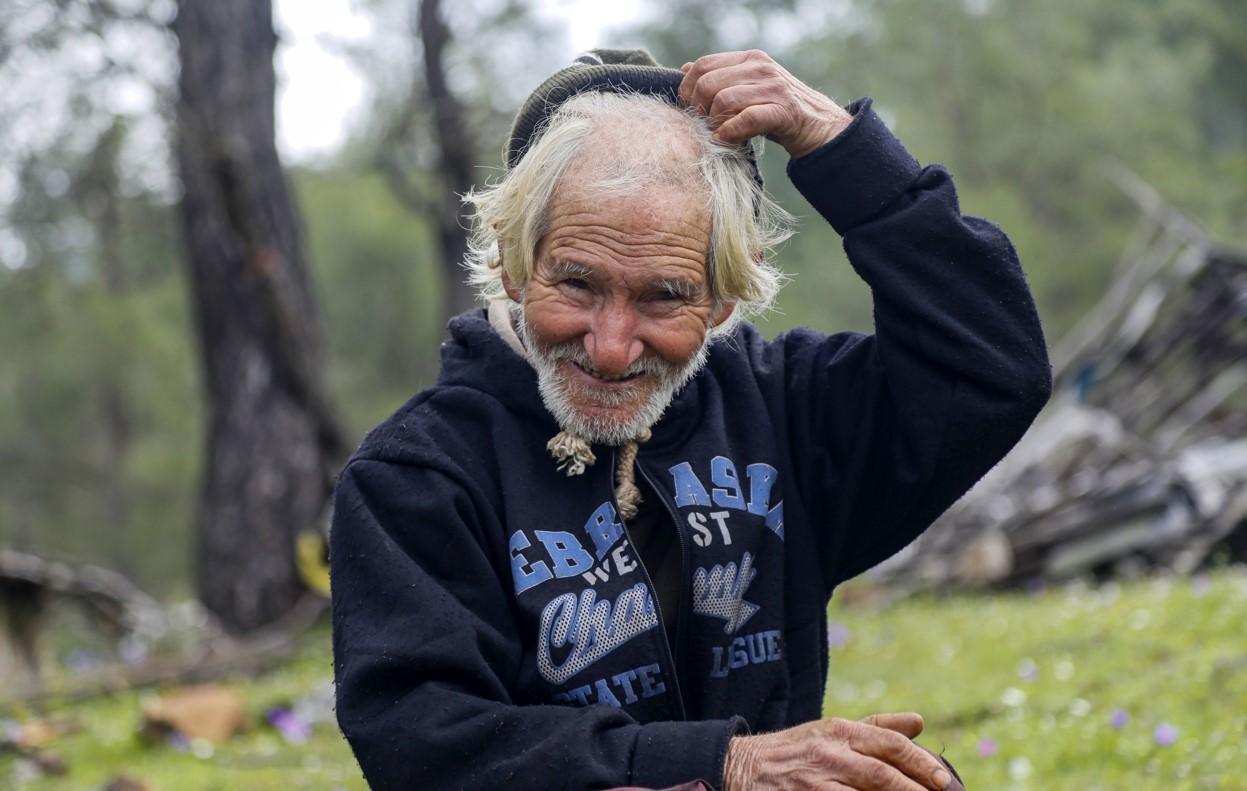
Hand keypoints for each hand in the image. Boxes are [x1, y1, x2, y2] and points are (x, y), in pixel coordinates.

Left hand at [678, 49, 852, 157]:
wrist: (819, 127)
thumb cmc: (777, 111)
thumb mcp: (748, 87)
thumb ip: (722, 78)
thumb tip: (686, 69)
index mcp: (750, 59)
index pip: (704, 65)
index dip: (689, 89)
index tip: (691, 109)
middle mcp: (761, 68)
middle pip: (709, 84)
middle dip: (699, 109)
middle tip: (704, 126)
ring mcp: (773, 88)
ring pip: (723, 100)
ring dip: (714, 123)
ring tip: (717, 134)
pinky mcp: (783, 110)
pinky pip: (746, 118)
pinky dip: (730, 132)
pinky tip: (727, 140)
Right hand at [722, 713, 953, 790]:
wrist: (740, 767)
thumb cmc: (794, 750)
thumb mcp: (831, 730)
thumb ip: (876, 727)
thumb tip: (919, 722)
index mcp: (839, 731)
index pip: (888, 743)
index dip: (919, 761)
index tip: (943, 779)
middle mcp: (830, 754)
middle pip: (881, 773)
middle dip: (914, 787)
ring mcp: (816, 783)